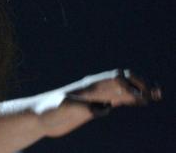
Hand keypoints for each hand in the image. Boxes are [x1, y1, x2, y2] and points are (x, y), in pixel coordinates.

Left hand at [38, 69, 161, 137]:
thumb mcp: (63, 108)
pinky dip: (132, 99)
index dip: (130, 86)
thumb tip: (105, 108)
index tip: (140, 98)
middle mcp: (95, 88)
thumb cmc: (47, 110)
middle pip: (122, 80)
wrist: (38, 116)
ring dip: (140, 90)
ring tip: (158, 95)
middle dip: (140, 84)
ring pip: (122, 89)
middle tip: (155, 94)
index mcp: (88, 86)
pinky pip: (117, 99)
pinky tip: (143, 102)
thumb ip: (83, 107)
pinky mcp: (95, 105)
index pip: (115, 79)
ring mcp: (96, 96)